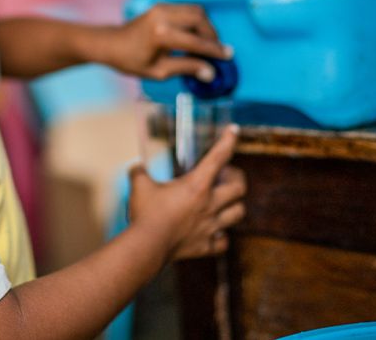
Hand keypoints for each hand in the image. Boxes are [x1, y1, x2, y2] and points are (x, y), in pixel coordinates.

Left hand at [98, 3, 231, 80]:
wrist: (110, 44)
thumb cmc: (131, 60)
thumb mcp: (159, 71)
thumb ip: (186, 69)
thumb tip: (210, 72)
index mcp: (161, 34)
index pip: (196, 42)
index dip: (214, 50)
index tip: (227, 56)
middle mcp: (163, 16)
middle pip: (200, 20)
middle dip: (212, 36)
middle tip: (218, 51)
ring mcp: (162, 8)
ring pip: (196, 11)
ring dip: (206, 26)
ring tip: (207, 44)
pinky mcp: (162, 6)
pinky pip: (187, 9)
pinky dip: (196, 21)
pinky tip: (196, 36)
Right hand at [128, 126, 245, 258]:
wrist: (147, 247)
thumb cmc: (145, 213)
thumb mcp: (139, 185)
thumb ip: (139, 172)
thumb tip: (136, 167)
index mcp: (196, 185)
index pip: (218, 157)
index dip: (228, 141)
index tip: (234, 130)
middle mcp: (209, 204)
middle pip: (239, 188)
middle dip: (236, 178)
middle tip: (224, 176)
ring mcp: (211, 226)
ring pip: (238, 213)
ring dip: (234, 205)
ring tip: (223, 202)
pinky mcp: (205, 246)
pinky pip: (223, 241)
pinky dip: (221, 235)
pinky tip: (213, 232)